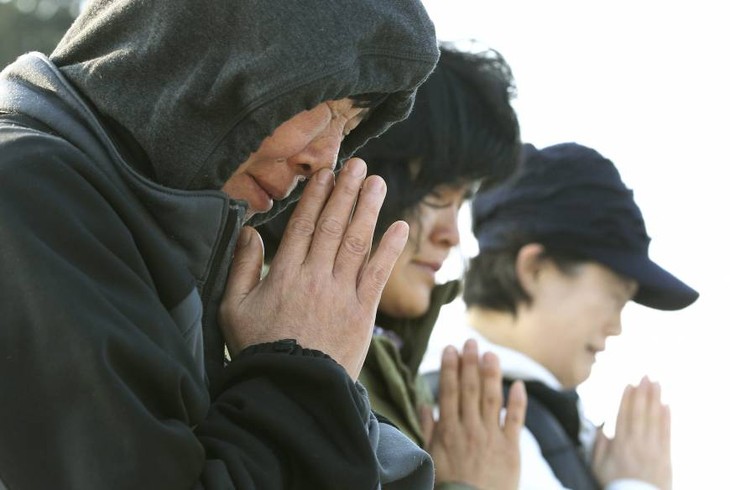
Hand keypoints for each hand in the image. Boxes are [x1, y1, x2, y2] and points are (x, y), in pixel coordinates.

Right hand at [218, 158, 408, 378]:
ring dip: (368, 210)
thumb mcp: (234, 310)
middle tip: (357, 164)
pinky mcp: (363, 313)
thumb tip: (250, 232)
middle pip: (334, 226)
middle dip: (345, 192)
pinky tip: (400, 226)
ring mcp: (342, 294)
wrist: (292, 391)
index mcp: (285, 274)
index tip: (325, 173)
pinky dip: (390, 249)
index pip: (304, 225)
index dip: (316, 196)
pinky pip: (378, 275)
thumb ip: (241, 268)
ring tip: (376, 182)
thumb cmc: (260, 350)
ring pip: (357, 242)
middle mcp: (316, 277)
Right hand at [421, 339, 525, 489]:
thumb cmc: (448, 483)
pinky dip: (518, 401)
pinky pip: (515, 420)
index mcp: (449, 430)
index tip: (450, 349)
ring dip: (491, 374)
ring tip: (490, 353)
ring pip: (491, 398)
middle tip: (470, 342)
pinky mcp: (511, 448)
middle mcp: (470, 428)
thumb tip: (424, 405)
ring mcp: (491, 436)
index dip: (450, 368)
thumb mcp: (431, 456)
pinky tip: (518, 384)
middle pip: (470, 389)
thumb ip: (429, 429)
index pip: (449, 391)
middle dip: (470, 363)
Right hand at [592, 376, 671, 489]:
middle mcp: (637, 444)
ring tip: (656, 384)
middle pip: (640, 413)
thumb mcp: (598, 467)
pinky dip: (667, 418)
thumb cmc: (614, 486)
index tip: (629, 384)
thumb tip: (602, 428)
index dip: (626, 399)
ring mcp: (653, 449)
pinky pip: (667, 433)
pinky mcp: (665, 457)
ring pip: (654, 419)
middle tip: (645, 376)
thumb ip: (599, 446)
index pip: (623, 416)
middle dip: (642, 393)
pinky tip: (667, 405)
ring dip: (655, 399)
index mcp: (619, 445)